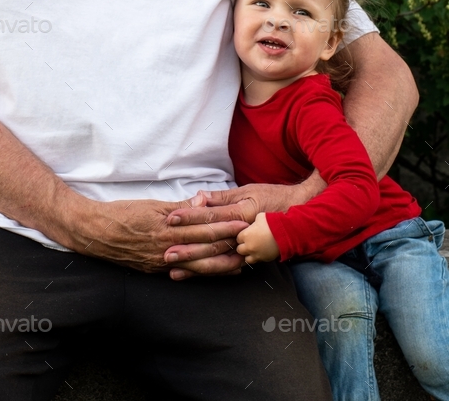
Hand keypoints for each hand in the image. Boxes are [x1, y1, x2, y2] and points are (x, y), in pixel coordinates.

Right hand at [63, 189, 249, 274]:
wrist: (94, 233)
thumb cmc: (122, 214)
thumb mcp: (151, 205)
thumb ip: (178, 207)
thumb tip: (201, 202)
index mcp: (167, 229)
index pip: (204, 226)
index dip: (225, 224)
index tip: (244, 220)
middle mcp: (167, 249)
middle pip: (206, 246)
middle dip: (230, 243)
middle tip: (251, 240)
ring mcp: (162, 263)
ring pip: (198, 264)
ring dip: (221, 263)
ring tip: (241, 260)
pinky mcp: (156, 270)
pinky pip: (185, 272)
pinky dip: (202, 271)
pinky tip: (215, 270)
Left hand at [161, 182, 318, 277]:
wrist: (303, 214)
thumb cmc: (273, 197)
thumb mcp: (248, 191)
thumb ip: (222, 197)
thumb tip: (199, 197)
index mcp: (244, 213)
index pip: (212, 215)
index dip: (190, 216)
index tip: (170, 218)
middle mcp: (246, 233)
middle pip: (212, 242)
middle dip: (187, 248)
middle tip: (165, 253)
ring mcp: (251, 248)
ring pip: (218, 260)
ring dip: (195, 266)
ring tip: (173, 270)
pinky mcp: (252, 258)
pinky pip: (228, 268)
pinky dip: (210, 272)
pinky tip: (193, 276)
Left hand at [236, 213, 279, 263]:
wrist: (285, 233)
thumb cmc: (272, 222)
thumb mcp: (259, 217)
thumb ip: (253, 223)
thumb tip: (253, 225)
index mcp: (245, 235)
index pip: (237, 238)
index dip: (242, 236)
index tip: (247, 234)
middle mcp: (248, 246)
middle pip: (239, 249)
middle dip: (243, 246)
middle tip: (249, 242)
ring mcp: (256, 254)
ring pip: (246, 258)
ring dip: (248, 254)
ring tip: (254, 249)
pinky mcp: (264, 259)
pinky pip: (256, 261)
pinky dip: (257, 257)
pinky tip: (260, 252)